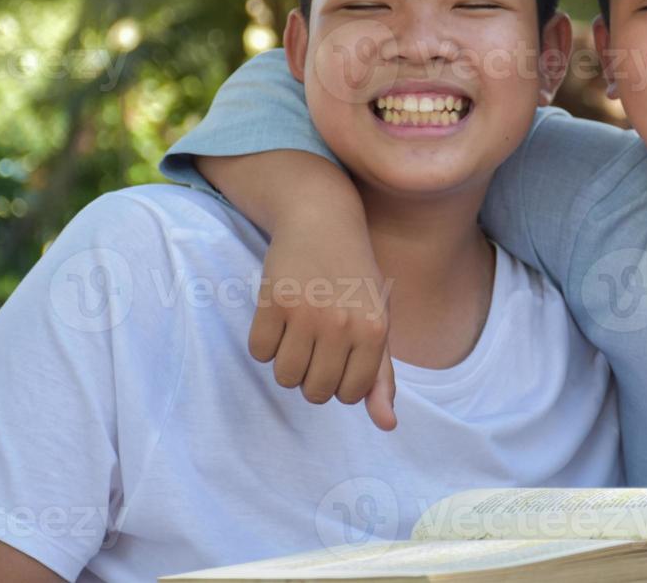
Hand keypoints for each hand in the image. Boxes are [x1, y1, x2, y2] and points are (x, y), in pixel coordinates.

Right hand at [251, 203, 396, 431]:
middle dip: (313, 376)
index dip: (341, 383)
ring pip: (285, 377)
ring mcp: (306, 313)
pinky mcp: (272, 302)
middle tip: (318, 343)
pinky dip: (265, 343)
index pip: (350, 395)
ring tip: (299, 331)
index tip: (341, 357)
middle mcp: (342, 325)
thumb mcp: (378, 322)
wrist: (323, 222)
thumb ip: (381, 376)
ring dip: (288, 362)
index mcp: (375, 331)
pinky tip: (280, 316)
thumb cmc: (355, 279)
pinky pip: (259, 352)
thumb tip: (387, 425)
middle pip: (314, 392)